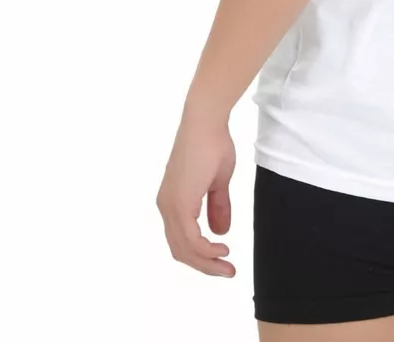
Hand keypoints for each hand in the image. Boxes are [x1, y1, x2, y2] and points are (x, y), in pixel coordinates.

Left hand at [156, 110, 236, 276]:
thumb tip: (220, 232)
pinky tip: (221, 250)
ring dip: (206, 262)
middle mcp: (166, 206)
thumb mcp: (218, 182)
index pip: (182, 240)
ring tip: (227, 266)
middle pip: (181, 250)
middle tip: (227, 271)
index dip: (201, 255)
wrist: (206, 122)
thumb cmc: (213, 144)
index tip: (223, 259)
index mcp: (173, 201)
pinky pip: (191, 238)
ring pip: (184, 249)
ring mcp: (170, 205)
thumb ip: (217, 206)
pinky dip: (206, 250)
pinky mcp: (179, 203)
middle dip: (205, 265)